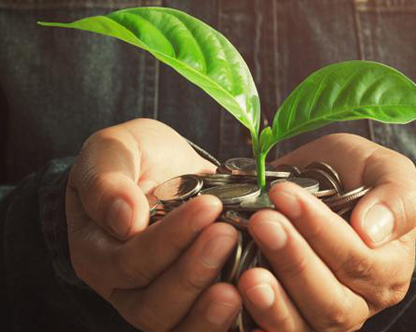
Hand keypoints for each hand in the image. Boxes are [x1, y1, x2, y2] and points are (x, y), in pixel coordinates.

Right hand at [66, 118, 240, 331]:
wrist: (163, 165)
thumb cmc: (135, 156)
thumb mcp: (113, 151)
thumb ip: (107, 182)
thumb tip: (124, 220)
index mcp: (97, 252)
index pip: (128, 262)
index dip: (169, 239)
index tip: (209, 205)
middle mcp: (125, 287)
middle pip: (153, 306)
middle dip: (193, 273)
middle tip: (228, 235)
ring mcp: (161, 299)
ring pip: (180, 326)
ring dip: (212, 309)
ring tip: (245, 279)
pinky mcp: (194, 302)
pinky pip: (208, 324)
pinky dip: (233, 320)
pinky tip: (259, 298)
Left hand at [238, 133, 415, 331]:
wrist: (329, 184)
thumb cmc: (355, 176)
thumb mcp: (384, 169)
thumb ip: (395, 196)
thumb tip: (372, 230)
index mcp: (388, 267)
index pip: (356, 259)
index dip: (319, 229)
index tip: (284, 194)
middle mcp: (360, 301)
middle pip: (331, 300)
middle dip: (294, 262)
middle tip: (261, 223)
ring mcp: (325, 316)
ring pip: (305, 325)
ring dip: (275, 303)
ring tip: (248, 276)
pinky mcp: (293, 319)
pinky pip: (280, 331)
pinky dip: (261, 324)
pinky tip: (238, 307)